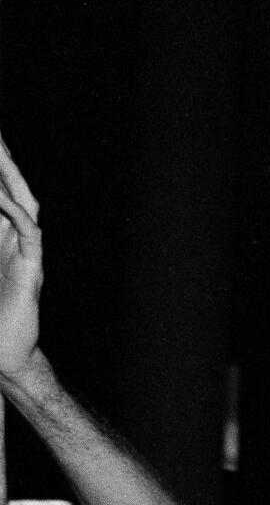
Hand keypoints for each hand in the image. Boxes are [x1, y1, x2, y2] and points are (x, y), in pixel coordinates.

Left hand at [0, 133, 45, 382]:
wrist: (3, 353)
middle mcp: (14, 239)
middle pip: (12, 190)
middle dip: (3, 160)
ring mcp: (26, 252)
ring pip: (24, 204)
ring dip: (12, 178)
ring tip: (1, 151)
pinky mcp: (31, 269)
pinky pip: (28, 233)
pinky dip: (15, 213)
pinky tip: (2, 198)